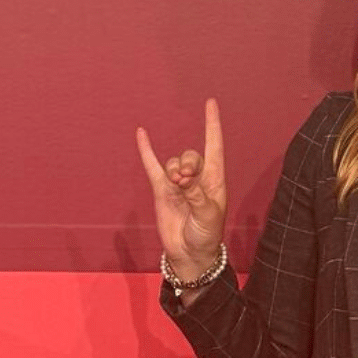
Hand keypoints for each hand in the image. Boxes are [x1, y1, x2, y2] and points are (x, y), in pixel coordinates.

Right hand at [136, 99, 226, 280]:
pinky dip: (147, 150)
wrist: (190, 254)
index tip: (210, 103)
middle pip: (191, 155)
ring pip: (173, 162)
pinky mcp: (162, 191)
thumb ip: (196, 194)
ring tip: (177, 184)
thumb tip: (183, 178)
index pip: (214, 146)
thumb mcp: (208, 216)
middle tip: (186, 179)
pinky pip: (152, 166)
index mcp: (215, 180)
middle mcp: (197, 178)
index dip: (212, 125)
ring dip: (173, 169)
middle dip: (188, 162)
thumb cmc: (207, 235)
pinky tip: (142, 133)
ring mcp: (178, 183)